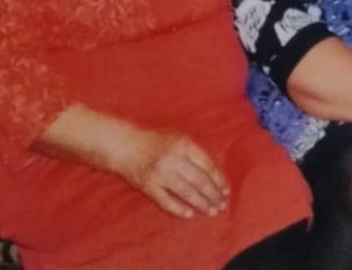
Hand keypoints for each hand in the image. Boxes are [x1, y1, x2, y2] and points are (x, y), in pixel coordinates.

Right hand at [112, 127, 229, 218]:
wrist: (126, 145)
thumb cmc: (155, 140)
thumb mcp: (178, 138)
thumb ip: (194, 152)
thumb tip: (213, 173)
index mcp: (184, 145)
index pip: (206, 165)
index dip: (218, 179)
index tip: (225, 190)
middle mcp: (173, 159)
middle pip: (199, 180)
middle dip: (213, 194)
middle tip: (221, 204)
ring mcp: (160, 174)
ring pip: (186, 192)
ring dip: (201, 203)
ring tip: (211, 211)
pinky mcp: (148, 187)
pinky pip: (166, 201)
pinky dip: (178, 209)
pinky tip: (190, 214)